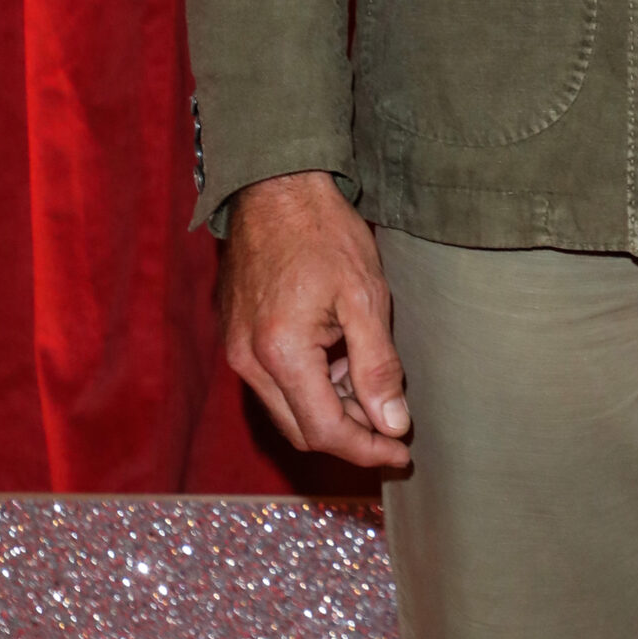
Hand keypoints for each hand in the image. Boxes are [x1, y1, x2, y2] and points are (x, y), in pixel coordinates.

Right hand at [220, 170, 411, 469]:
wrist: (275, 186)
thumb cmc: (323, 233)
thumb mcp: (364, 295)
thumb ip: (377, 365)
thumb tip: (392, 425)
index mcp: (281, 354)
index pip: (326, 432)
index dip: (368, 450)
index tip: (402, 452)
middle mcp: (248, 362)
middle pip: (303, 430)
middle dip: (351, 436)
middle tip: (393, 424)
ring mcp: (236, 350)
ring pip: (286, 410)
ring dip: (330, 411)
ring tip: (370, 385)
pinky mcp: (235, 336)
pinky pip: (273, 384)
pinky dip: (309, 387)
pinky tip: (339, 363)